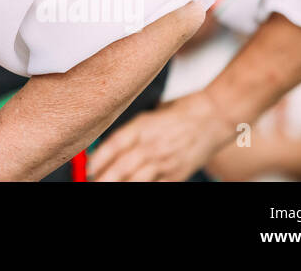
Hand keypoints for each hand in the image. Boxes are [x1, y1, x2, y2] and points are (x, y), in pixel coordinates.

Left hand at [88, 89, 232, 181]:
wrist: (214, 115)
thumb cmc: (181, 111)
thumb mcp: (150, 115)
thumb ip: (132, 132)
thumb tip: (109, 149)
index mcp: (142, 126)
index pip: (112, 145)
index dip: (97, 160)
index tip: (87, 169)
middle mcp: (151, 144)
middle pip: (120, 167)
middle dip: (103, 178)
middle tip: (91, 182)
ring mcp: (165, 161)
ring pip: (135, 180)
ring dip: (117, 184)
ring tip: (105, 185)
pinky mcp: (178, 173)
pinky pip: (156, 187)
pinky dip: (142, 188)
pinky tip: (132, 188)